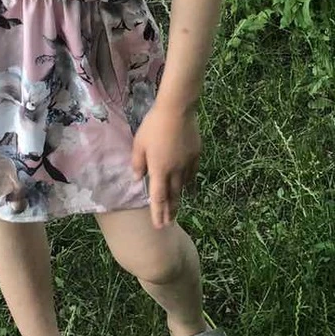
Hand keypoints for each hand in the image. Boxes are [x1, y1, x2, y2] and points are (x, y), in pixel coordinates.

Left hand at [131, 103, 200, 228]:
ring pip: (183, 185)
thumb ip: (138, 163)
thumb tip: (138, 178)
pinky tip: (186, 183)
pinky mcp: (196, 154)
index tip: (160, 226)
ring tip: (177, 206)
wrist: (177, 109)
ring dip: (179, 197)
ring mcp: (187, 163)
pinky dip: (188, 181)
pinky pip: (192, 173)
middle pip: (173, 195)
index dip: (159, 213)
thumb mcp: (139, 144)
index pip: (158, 197)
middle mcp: (175, 171)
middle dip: (171, 211)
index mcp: (159, 169)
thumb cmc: (153, 126)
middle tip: (170, 223)